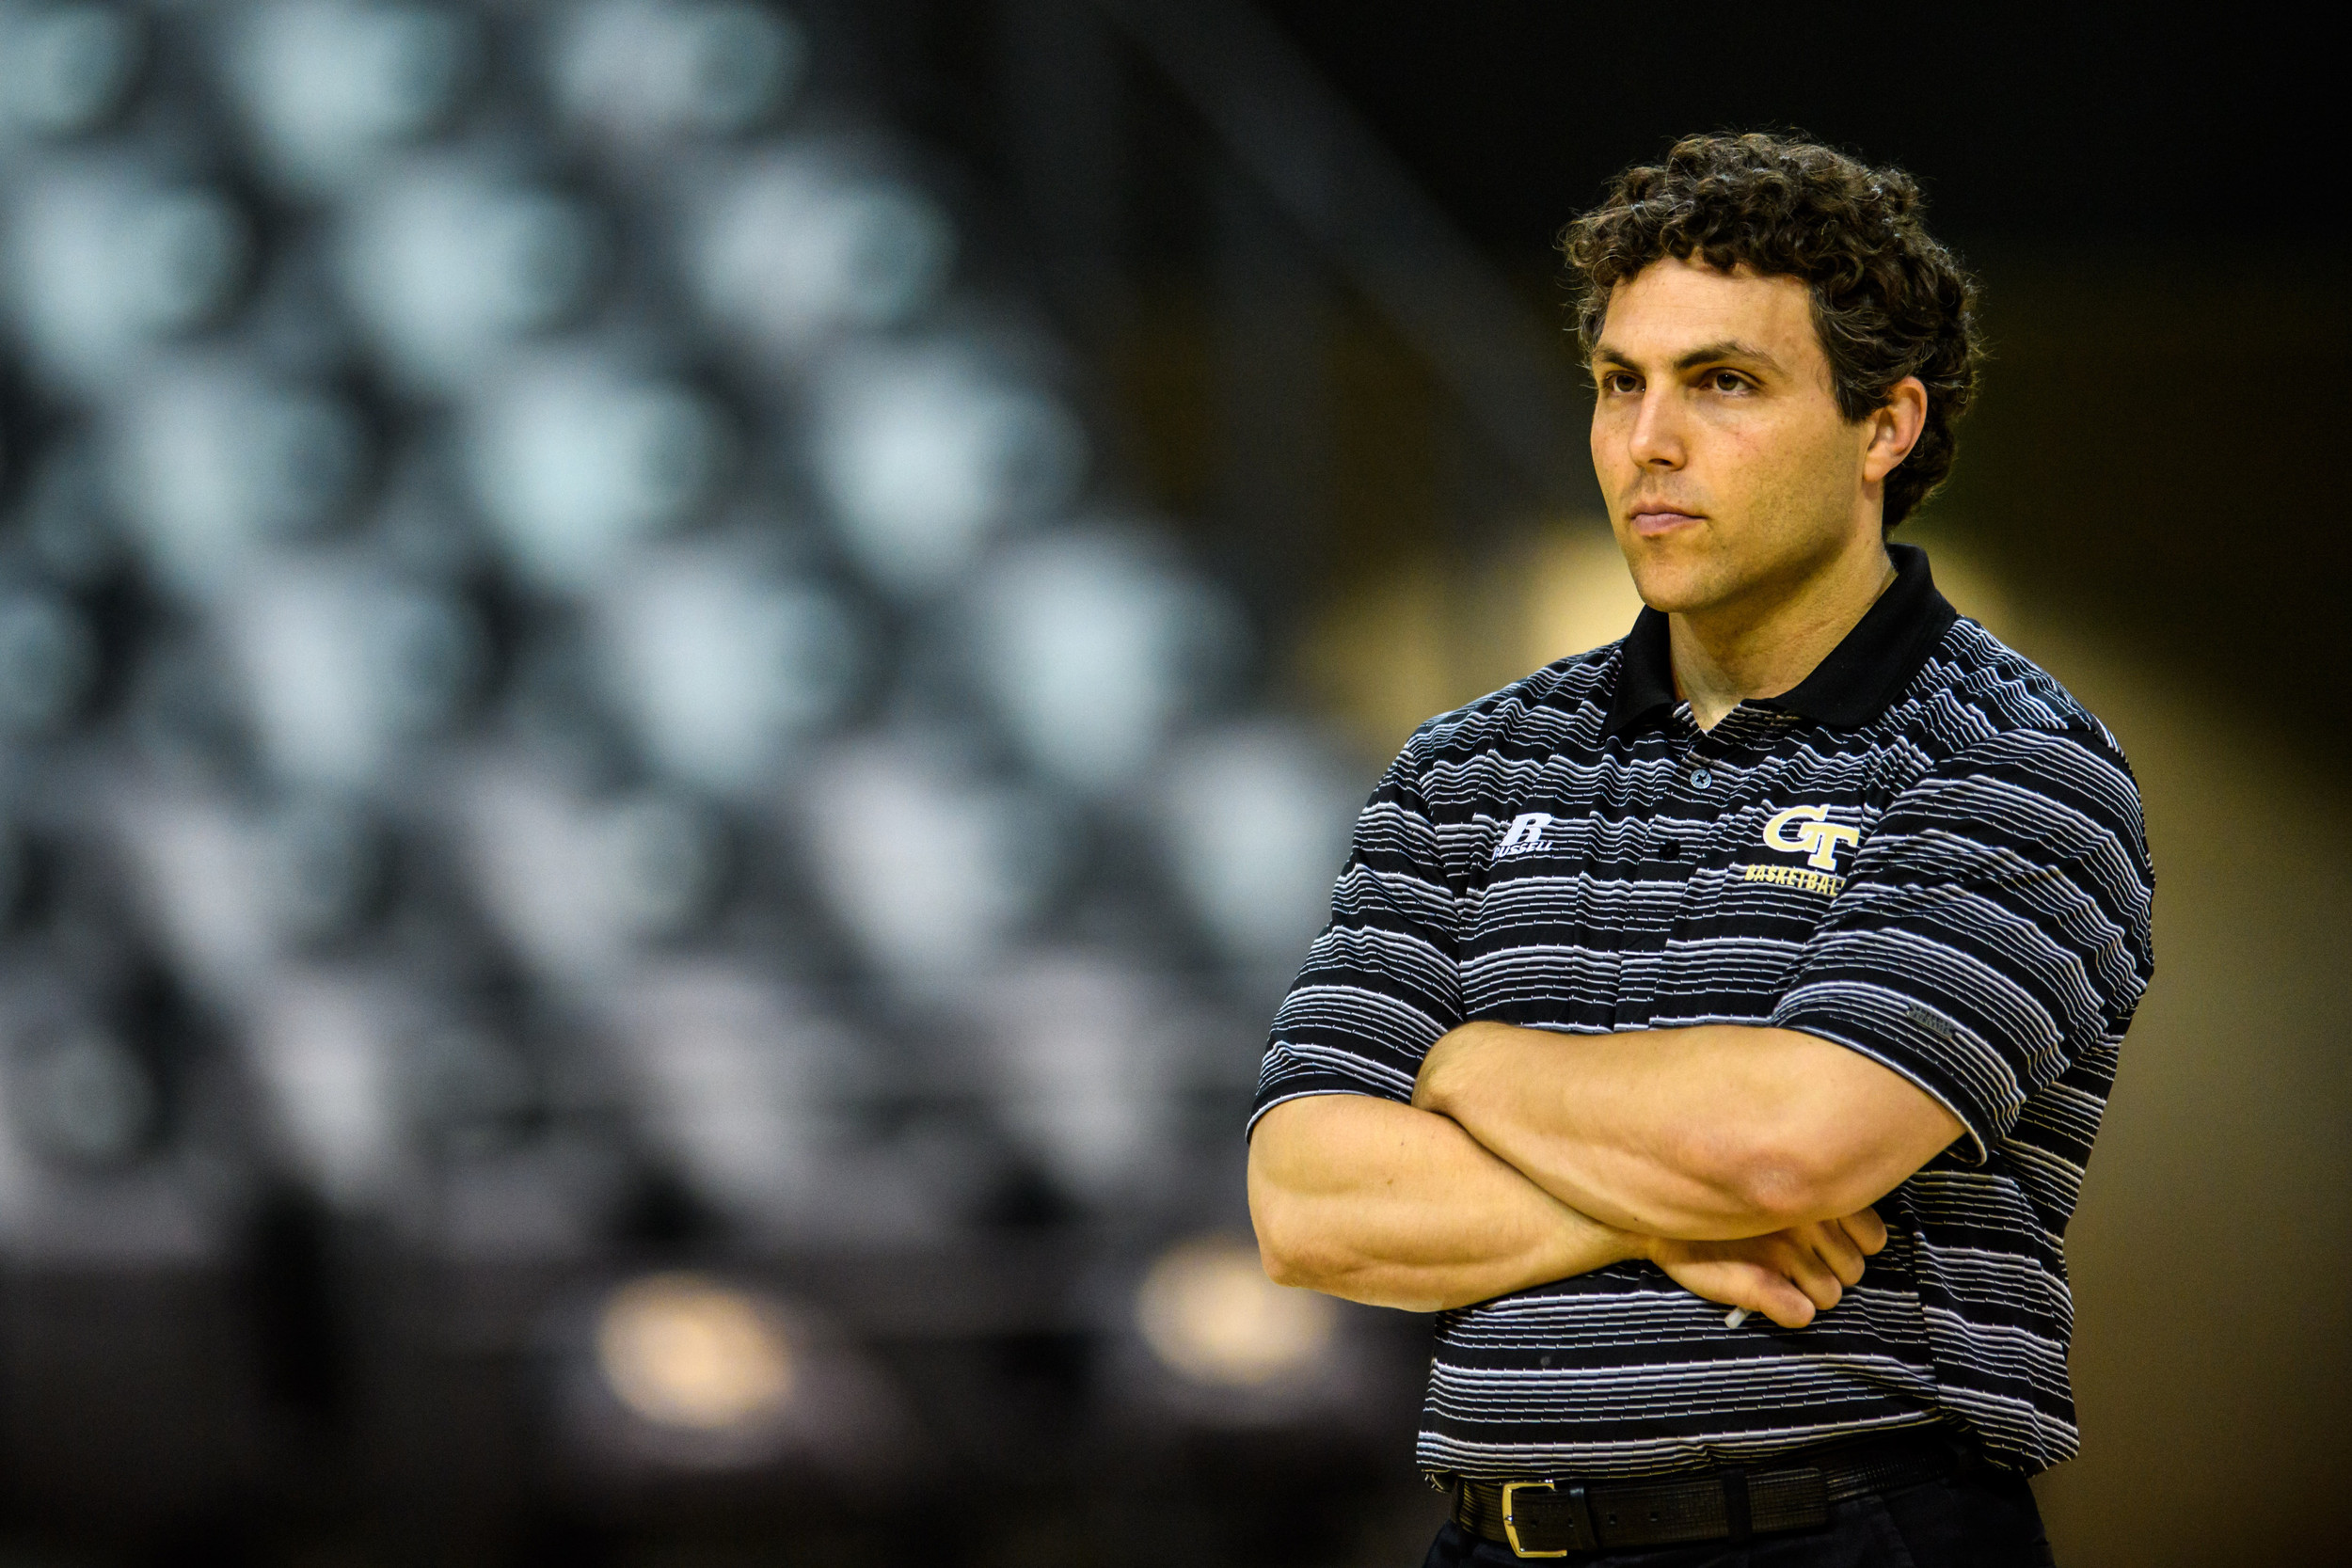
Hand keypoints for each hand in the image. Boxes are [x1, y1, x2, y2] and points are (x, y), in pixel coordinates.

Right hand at [1644, 1208, 1888, 1328]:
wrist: (1653, 1221)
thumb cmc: (1715, 1208)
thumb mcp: (1763, 1195)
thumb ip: (1809, 1209)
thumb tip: (1853, 1238)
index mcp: (1811, 1194)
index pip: (1872, 1235)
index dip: (1855, 1246)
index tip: (1827, 1244)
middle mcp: (1803, 1221)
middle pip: (1854, 1270)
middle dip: (1833, 1273)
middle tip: (1799, 1262)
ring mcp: (1782, 1253)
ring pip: (1831, 1295)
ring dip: (1812, 1293)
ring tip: (1781, 1278)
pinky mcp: (1758, 1286)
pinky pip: (1801, 1313)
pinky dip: (1791, 1310)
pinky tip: (1772, 1297)